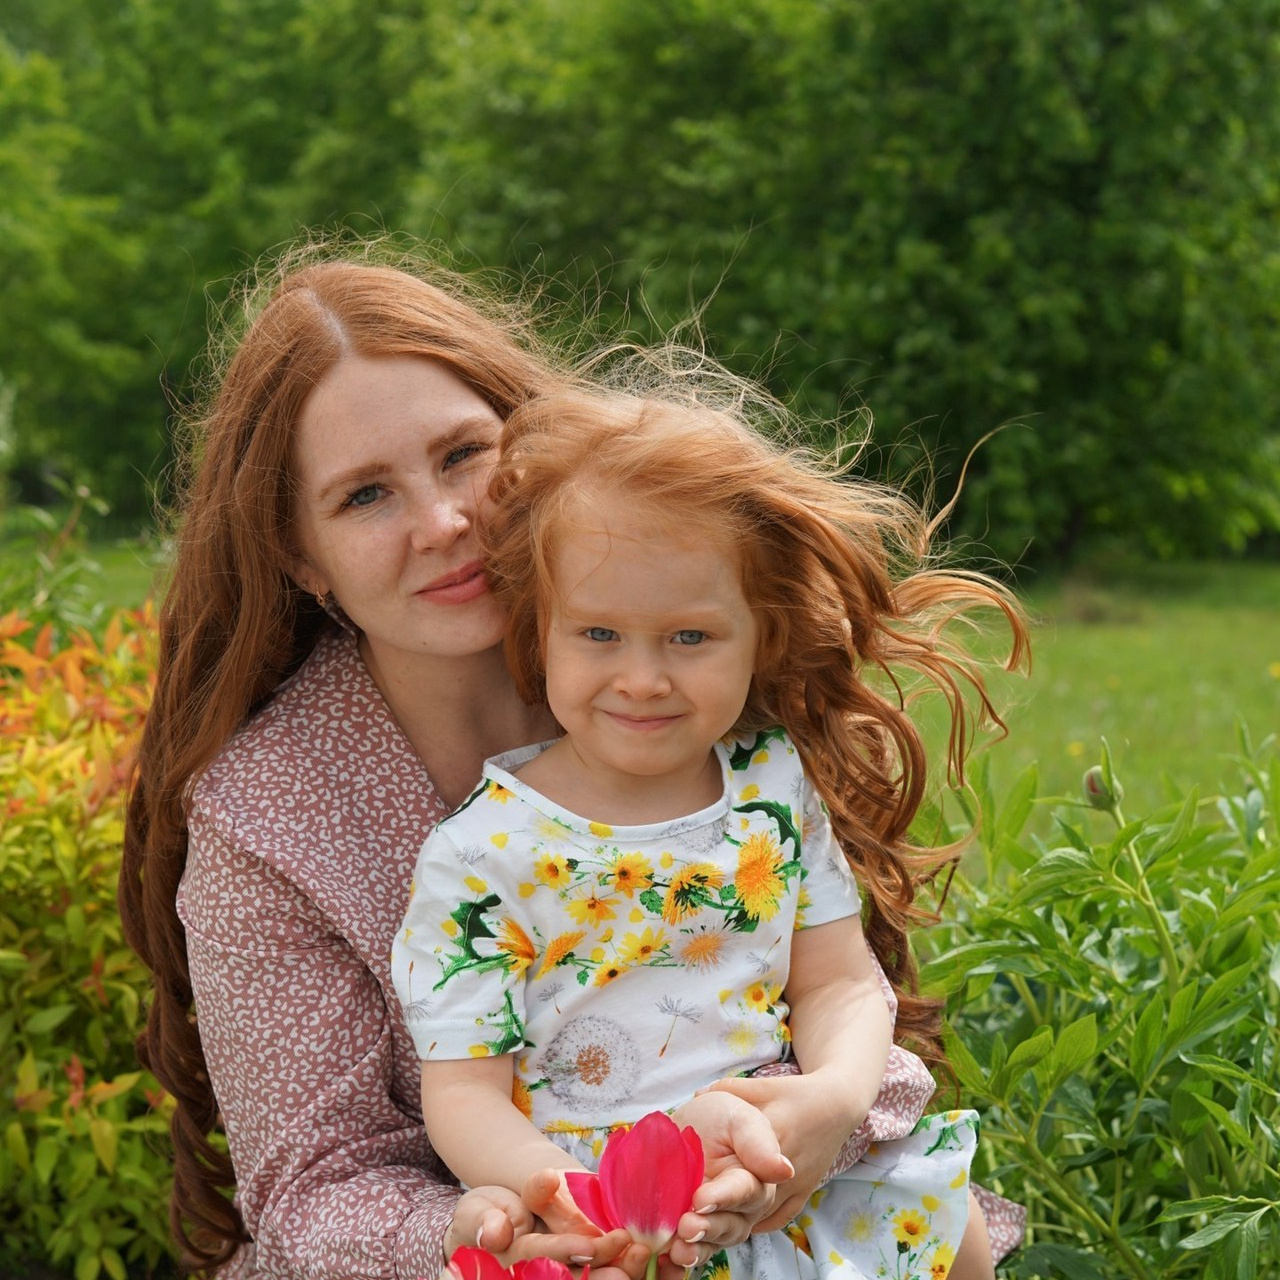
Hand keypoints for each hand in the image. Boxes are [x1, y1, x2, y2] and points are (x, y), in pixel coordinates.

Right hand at [447, 1179, 642, 1279]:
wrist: (498, 1218)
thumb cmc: (485, 1213)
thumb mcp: (477, 1210)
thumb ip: (485, 1221)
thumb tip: (494, 1233)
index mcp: (516, 1263)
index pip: (542, 1257)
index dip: (565, 1252)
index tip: (590, 1243)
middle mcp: (540, 1274)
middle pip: (573, 1277)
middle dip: (602, 1271)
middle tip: (630, 1257)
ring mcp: (561, 1273)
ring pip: (590, 1278)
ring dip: (619, 1270)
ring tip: (641, 1253)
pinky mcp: (579, 1267)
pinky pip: (600, 1270)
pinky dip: (625, 1268)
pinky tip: (644, 1258)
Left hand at [659, 1089, 795, 1272]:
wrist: (682, 1129)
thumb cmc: (717, 1119)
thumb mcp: (736, 1116)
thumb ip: (757, 1140)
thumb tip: (784, 1169)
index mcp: (753, 1179)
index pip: (745, 1193)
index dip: (725, 1197)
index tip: (702, 1198)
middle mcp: (739, 1208)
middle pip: (732, 1226)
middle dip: (709, 1227)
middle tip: (686, 1225)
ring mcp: (716, 1223)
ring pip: (713, 1244)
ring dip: (696, 1249)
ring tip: (678, 1248)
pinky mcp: (693, 1235)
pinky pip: (693, 1253)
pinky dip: (681, 1260)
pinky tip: (666, 1260)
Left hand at [699, 1070, 859, 1232]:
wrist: (837, 1105)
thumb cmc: (795, 1093)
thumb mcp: (761, 1086)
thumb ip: (729, 1089)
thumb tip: (697, 1095)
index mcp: (771, 1140)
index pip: (743, 1168)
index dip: (719, 1185)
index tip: (695, 1195)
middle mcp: (784, 1169)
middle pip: (749, 1200)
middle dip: (722, 1212)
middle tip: (693, 1220)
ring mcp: (797, 1185)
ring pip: (762, 1214)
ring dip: (736, 1222)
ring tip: (708, 1225)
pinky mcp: (806, 1193)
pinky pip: (779, 1218)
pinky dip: (758, 1223)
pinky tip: (737, 1223)